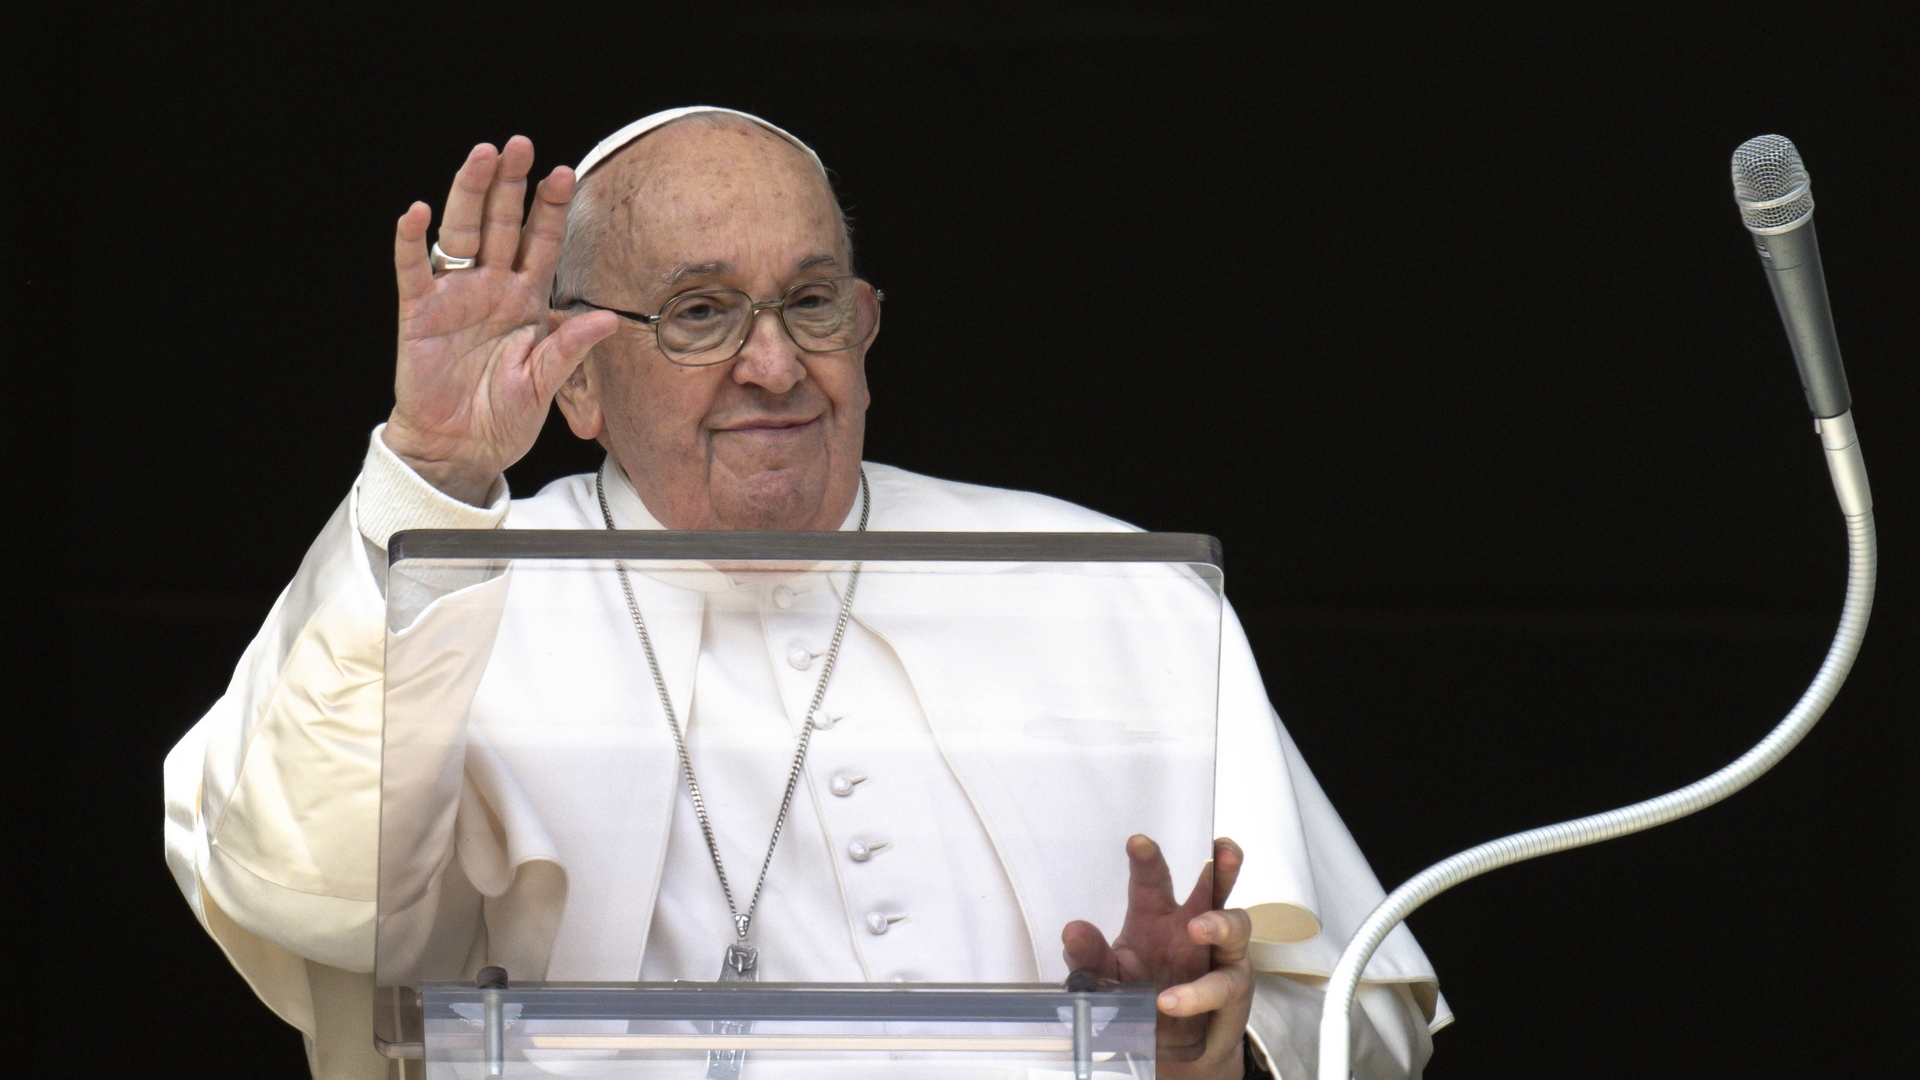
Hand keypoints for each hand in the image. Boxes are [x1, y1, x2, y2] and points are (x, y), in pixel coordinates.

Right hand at [387, 137, 617, 503]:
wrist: (462, 449)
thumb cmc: (505, 417)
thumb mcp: (546, 383)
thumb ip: (570, 348)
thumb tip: (608, 318)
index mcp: (526, 300)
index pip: (542, 243)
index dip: (552, 209)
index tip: (565, 173)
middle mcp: (491, 288)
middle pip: (501, 224)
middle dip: (511, 184)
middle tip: (519, 144)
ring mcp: (454, 296)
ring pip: (462, 233)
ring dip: (469, 193)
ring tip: (481, 156)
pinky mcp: (420, 313)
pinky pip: (413, 270)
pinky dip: (412, 241)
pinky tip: (416, 213)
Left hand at [1063, 836, 1253, 1079]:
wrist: (1166, 1050)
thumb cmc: (1138, 998)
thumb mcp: (1105, 977)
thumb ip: (1088, 955)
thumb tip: (1072, 930)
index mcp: (1156, 915)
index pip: (1153, 879)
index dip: (1147, 859)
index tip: (1138, 842)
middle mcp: (1192, 926)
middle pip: (1213, 887)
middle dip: (1221, 865)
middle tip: (1222, 849)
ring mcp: (1218, 954)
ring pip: (1235, 925)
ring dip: (1219, 922)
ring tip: (1197, 928)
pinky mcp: (1232, 988)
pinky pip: (1222, 985)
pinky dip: (1197, 992)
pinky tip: (1170, 1000)